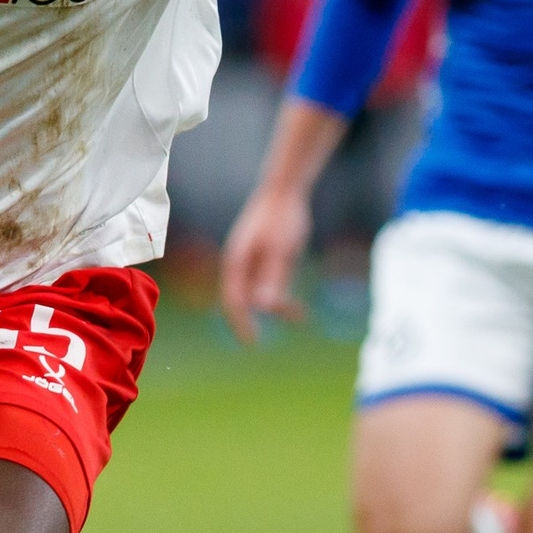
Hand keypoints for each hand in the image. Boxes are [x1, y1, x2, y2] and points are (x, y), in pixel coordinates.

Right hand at [218, 185, 312, 343]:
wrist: (285, 191)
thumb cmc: (281, 218)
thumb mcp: (280, 250)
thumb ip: (271, 277)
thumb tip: (262, 306)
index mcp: (237, 262)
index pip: (233, 299)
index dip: (240, 322)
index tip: (251, 341)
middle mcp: (241, 264)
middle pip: (242, 300)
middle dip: (252, 319)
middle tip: (258, 342)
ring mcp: (253, 262)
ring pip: (259, 295)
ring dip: (276, 307)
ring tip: (299, 316)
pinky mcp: (267, 260)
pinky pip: (271, 286)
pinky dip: (282, 298)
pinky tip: (299, 309)